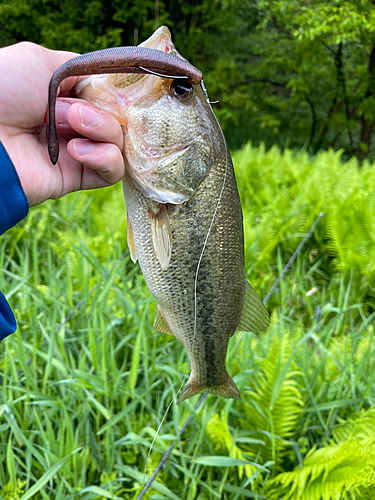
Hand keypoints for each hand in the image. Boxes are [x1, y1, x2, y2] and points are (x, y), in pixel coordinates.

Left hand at [0, 42, 124, 206]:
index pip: (106, 96)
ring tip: (69, 126)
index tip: (108, 90)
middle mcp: (72, 124)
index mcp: (62, 96)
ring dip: (102, 130)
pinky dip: (105, 158)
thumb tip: (108, 87)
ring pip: (118, 143)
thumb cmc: (4, 92)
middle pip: (116, 118)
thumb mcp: (40, 61)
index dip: (112, 94)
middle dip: (101, 111)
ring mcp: (76, 151)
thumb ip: (79, 69)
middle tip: (70, 111)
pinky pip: (112, 171)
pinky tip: (76, 151)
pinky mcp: (76, 178)